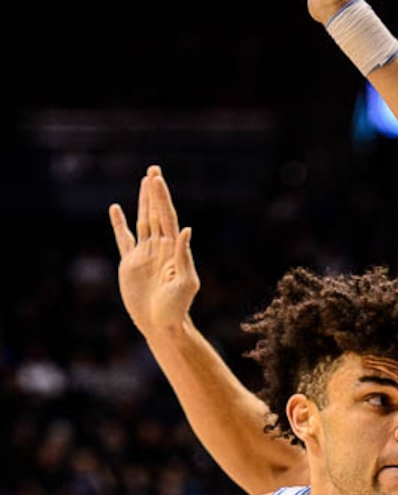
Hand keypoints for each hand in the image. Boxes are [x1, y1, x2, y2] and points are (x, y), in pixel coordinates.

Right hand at [109, 166, 199, 338]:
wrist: (161, 324)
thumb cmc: (177, 307)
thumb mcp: (185, 282)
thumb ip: (184, 256)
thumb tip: (185, 230)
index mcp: (173, 250)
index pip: (167, 217)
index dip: (162, 198)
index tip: (157, 179)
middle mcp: (159, 248)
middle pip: (157, 213)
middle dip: (155, 192)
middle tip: (154, 169)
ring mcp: (144, 254)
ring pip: (143, 221)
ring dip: (143, 202)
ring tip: (144, 181)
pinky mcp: (130, 263)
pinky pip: (123, 239)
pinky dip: (119, 224)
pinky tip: (115, 209)